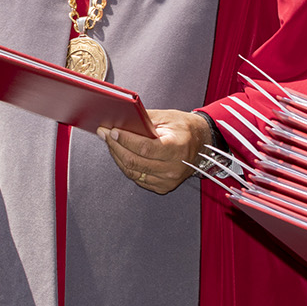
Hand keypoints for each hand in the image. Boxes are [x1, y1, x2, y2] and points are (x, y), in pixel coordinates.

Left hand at [97, 108, 212, 193]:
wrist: (202, 144)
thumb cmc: (184, 128)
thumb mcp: (167, 118)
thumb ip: (143, 120)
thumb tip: (119, 119)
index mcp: (177, 148)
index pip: (144, 148)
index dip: (125, 140)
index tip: (111, 131)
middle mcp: (173, 168)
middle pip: (135, 161)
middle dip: (115, 146)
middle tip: (104, 134)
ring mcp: (168, 181)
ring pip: (132, 171)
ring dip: (117, 156)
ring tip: (110, 142)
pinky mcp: (163, 187)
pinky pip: (137, 178)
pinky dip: (126, 165)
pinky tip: (120, 153)